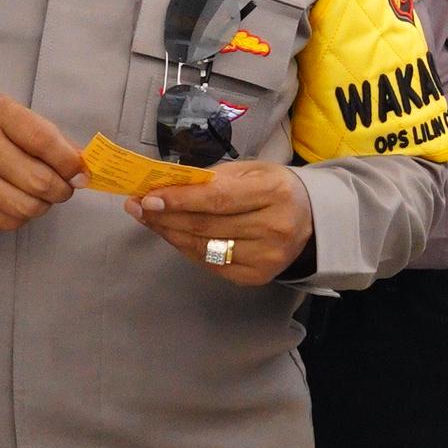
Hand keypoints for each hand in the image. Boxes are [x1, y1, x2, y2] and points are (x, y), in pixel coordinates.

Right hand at [0, 94, 81, 229]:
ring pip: (25, 207)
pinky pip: (7, 222)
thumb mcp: (15, 121)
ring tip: (39, 197)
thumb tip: (81, 170)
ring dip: (42, 206)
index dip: (69, 162)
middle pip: (38, 180)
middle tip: (63, 189)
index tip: (80, 173)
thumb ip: (50, 140)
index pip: (44, 140)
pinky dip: (20, 217)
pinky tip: (14, 203)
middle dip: (61, 190)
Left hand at [130, 159, 313, 285]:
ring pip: (204, 248)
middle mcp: (274, 228)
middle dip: (165, 217)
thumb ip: (212, 179)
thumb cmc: (273, 188)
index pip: (217, 199)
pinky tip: (173, 235)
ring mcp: (267, 257)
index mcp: (274, 192)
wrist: (310, 219)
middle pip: (205, 226)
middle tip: (137, 207)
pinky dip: (187, 249)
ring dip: (170, 234)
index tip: (147, 197)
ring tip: (148, 219)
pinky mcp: (257, 277)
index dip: (179, 200)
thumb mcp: (251, 171)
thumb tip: (165, 186)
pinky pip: (210, 264)